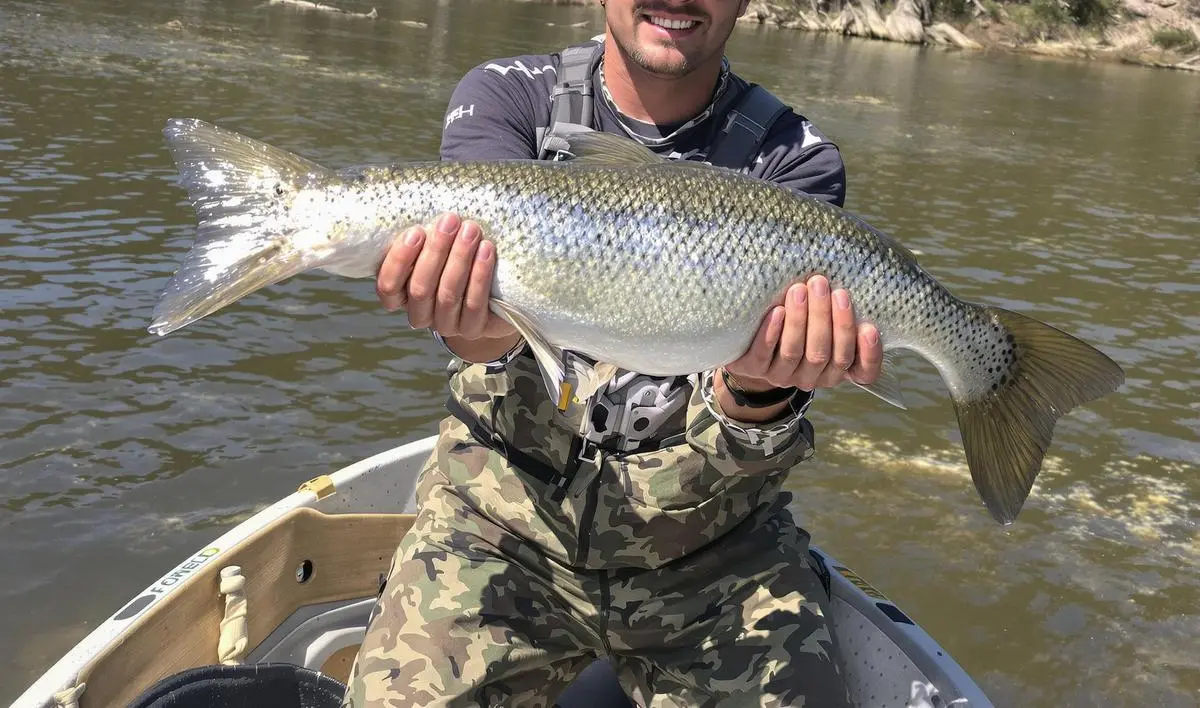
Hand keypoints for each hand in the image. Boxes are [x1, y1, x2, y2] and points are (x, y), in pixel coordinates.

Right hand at [376, 212, 515, 340]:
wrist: (491, 295)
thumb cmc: (453, 260)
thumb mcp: (434, 247)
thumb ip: (424, 236)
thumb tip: (423, 199)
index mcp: (400, 295)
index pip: (388, 286)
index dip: (399, 261)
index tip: (416, 231)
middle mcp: (420, 314)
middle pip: (420, 288)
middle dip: (436, 252)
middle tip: (450, 221)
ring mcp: (445, 325)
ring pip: (447, 295)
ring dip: (459, 259)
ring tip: (471, 230)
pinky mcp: (472, 330)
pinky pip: (474, 304)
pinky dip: (479, 275)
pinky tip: (486, 251)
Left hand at [724, 275, 882, 391]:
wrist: (753, 347)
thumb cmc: (799, 325)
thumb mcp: (824, 321)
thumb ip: (838, 311)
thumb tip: (854, 278)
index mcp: (836, 370)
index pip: (864, 372)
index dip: (869, 354)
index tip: (870, 328)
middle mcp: (813, 378)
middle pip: (826, 354)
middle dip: (827, 318)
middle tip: (823, 285)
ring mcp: (783, 376)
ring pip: (795, 352)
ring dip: (799, 320)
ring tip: (800, 290)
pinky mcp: (755, 369)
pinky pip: (763, 354)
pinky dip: (772, 332)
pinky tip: (777, 311)